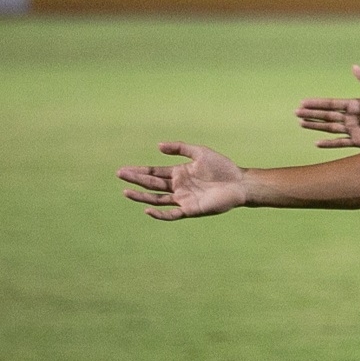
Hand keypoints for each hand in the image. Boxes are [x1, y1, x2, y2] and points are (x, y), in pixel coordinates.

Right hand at [117, 142, 246, 219]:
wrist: (239, 183)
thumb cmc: (222, 167)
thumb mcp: (200, 153)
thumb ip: (180, 148)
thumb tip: (158, 146)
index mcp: (179, 173)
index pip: (154, 173)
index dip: (140, 171)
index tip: (124, 169)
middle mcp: (178, 187)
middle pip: (152, 184)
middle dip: (136, 180)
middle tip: (120, 175)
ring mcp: (183, 199)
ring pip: (157, 199)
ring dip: (141, 196)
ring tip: (126, 192)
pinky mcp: (190, 210)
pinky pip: (171, 214)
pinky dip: (159, 214)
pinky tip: (147, 208)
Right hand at [295, 64, 359, 147]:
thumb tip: (353, 66)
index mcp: (354, 105)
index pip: (331, 104)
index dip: (317, 103)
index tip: (303, 102)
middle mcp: (351, 117)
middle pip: (327, 116)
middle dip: (312, 114)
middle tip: (296, 112)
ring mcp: (353, 130)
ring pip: (330, 128)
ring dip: (316, 126)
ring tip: (302, 124)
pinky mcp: (358, 141)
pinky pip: (340, 142)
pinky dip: (329, 143)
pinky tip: (317, 143)